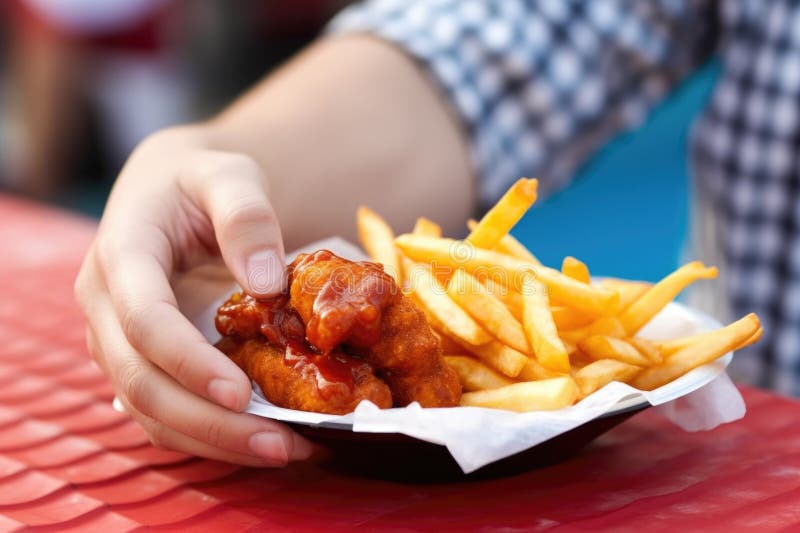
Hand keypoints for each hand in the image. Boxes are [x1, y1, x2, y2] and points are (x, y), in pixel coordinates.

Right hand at [75, 127, 313, 465]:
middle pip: (141, 380)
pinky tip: (263, 441)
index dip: (186, 360)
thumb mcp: (229, 176)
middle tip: (278, 444)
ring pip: (149, 409)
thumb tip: (267, 286)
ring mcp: (119, 340)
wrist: (175, 193)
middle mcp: (107, 306)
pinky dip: (210, 434)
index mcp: (122, 254)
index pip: (141, 319)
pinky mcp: (142, 361)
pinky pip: (165, 411)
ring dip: (213, 440)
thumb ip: (246, 216)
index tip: (239, 391)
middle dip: (208, 421)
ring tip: (284, 452)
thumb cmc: (202, 182)